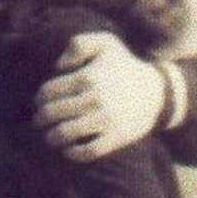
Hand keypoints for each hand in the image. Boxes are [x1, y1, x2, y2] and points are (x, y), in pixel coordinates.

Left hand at [34, 31, 167, 161]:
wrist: (157, 92)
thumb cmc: (124, 67)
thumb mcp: (106, 43)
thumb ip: (78, 44)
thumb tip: (58, 66)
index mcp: (87, 77)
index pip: (49, 92)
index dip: (38, 100)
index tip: (38, 104)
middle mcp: (95, 98)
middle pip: (52, 113)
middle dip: (40, 119)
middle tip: (39, 122)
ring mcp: (105, 119)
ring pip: (65, 133)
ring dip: (51, 137)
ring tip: (50, 137)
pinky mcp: (116, 137)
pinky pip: (87, 151)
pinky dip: (72, 153)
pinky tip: (67, 150)